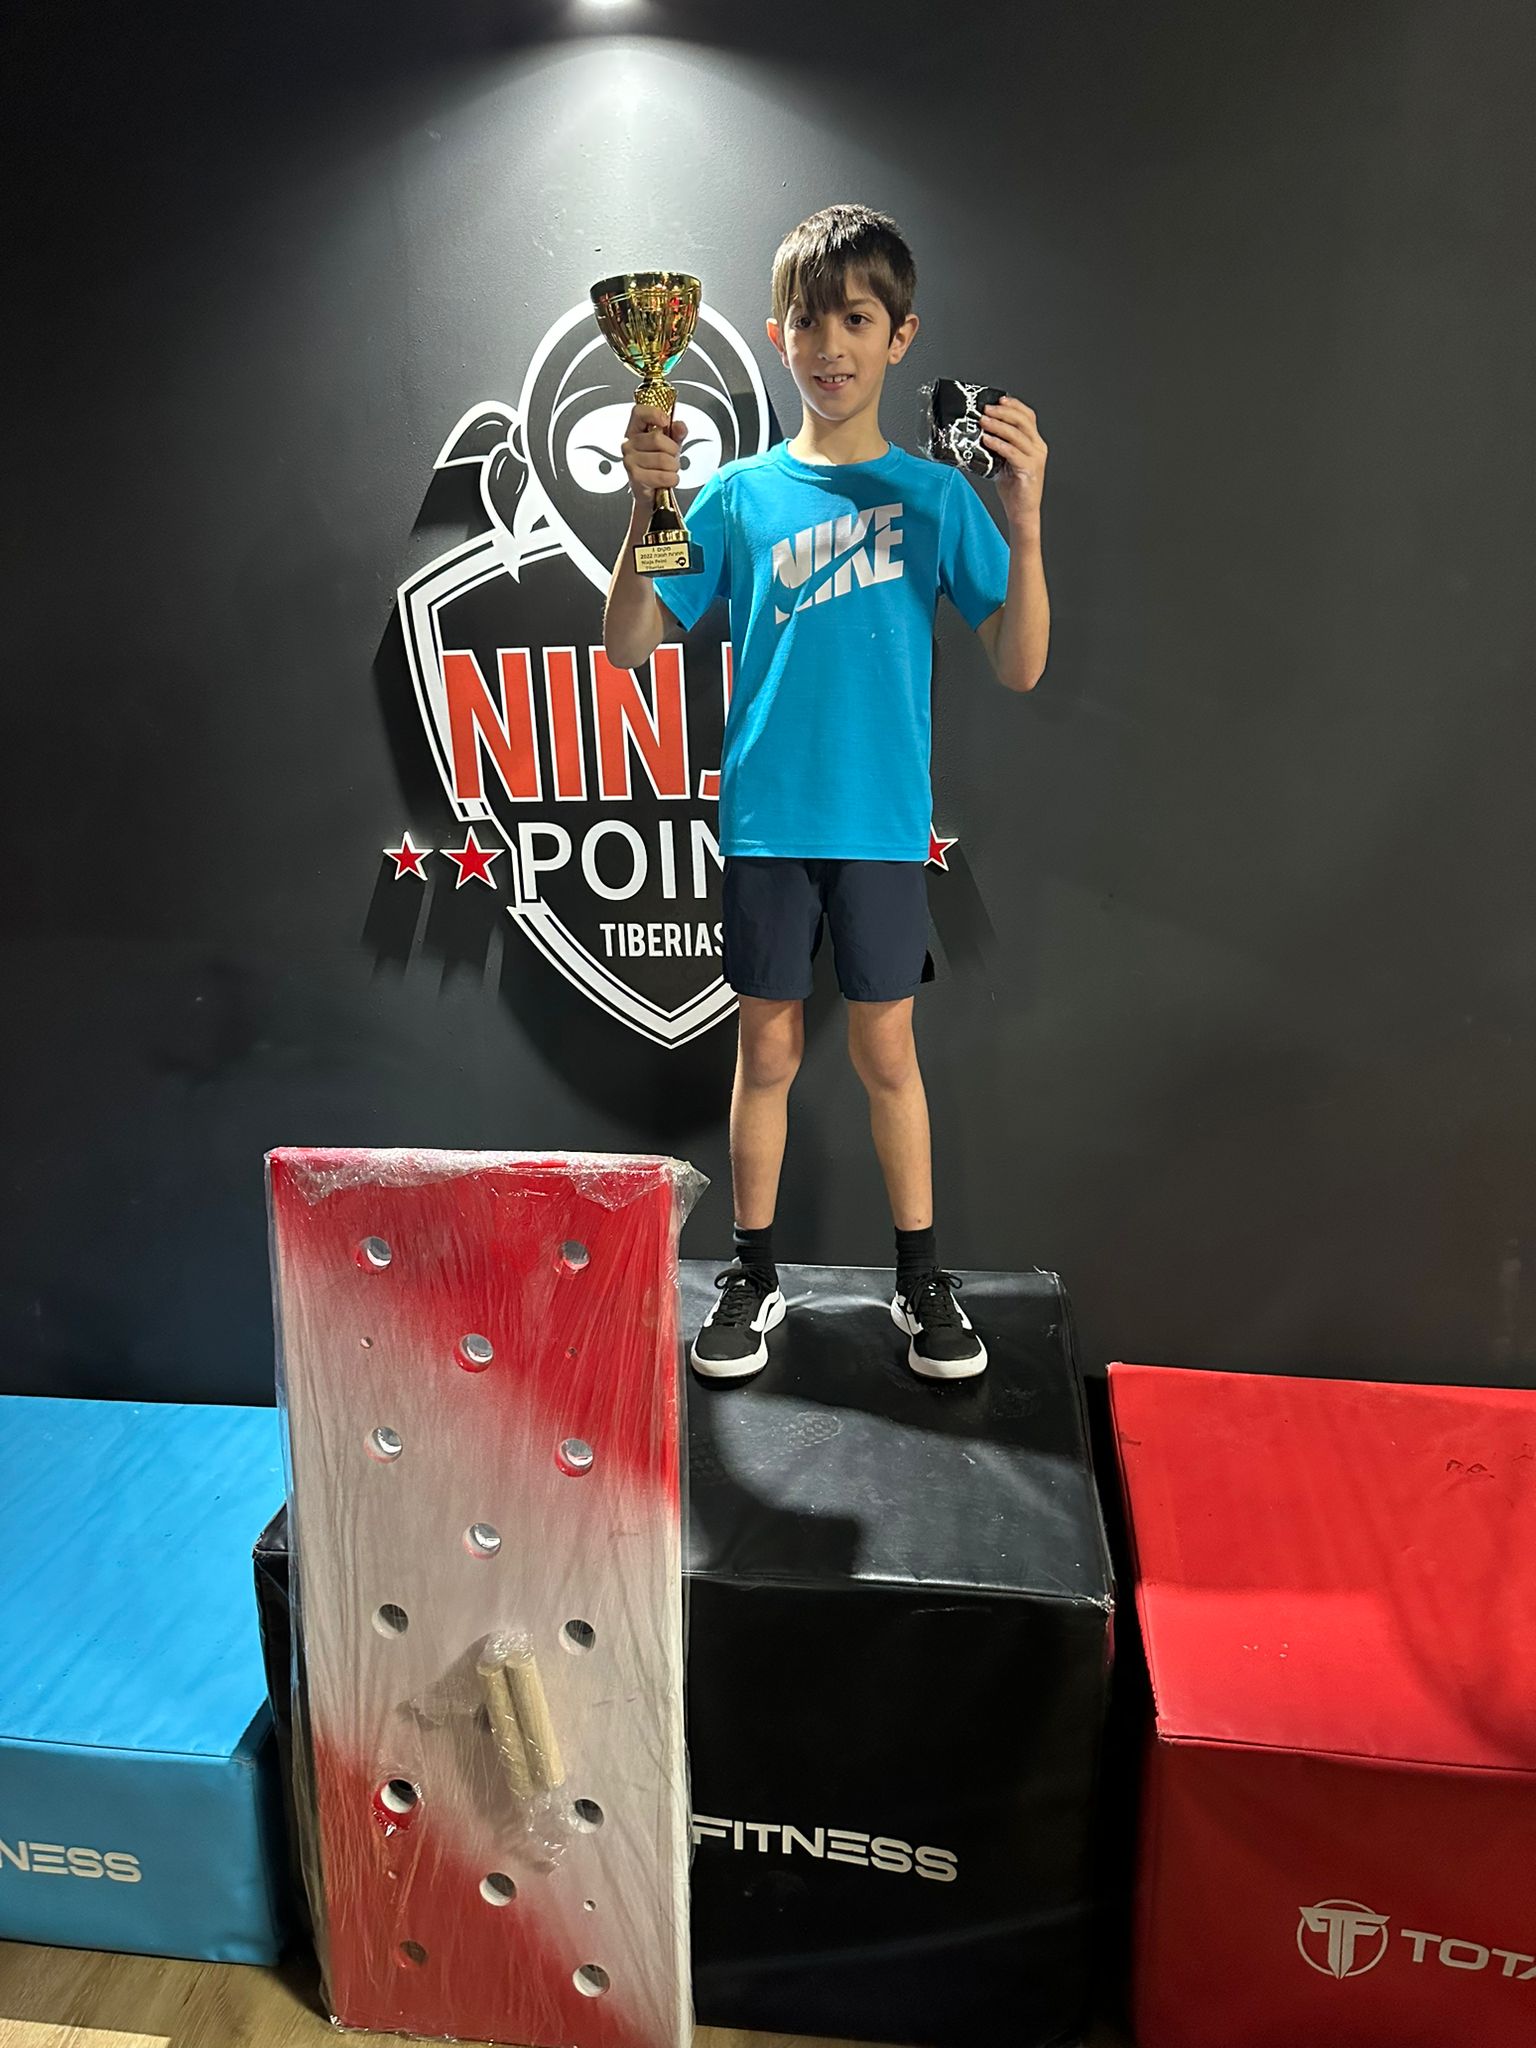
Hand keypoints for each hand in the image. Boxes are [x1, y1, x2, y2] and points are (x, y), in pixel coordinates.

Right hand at [622, 404, 684, 507]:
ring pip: (663, 459)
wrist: (651, 490)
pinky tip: (667, 479)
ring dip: (673, 467)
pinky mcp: (635, 477)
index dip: (654, 413)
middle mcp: (629, 444)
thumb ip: (677, 432)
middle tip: (672, 456)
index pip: (639, 412)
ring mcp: (630, 460)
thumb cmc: (658, 465)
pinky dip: (672, 479)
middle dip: (672, 450)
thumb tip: (679, 426)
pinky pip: (663, 476)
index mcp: (635, 430)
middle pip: (657, 438)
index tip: (666, 421)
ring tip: (669, 469)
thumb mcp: (670, 444)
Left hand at [982, 397, 1047, 527]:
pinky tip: (987, 439)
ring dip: (998, 425)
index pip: (1028, 416)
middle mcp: (1038, 448)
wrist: (1022, 511)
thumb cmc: (1014, 488)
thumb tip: (980, 432)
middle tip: (986, 410)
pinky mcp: (1029, 469)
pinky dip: (998, 444)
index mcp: (1034, 443)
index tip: (999, 400)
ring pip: (1017, 434)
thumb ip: (999, 446)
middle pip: (1023, 421)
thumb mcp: (1004, 461)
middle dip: (1003, 412)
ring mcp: (1035, 458)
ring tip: (983, 421)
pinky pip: (1012, 452)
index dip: (1014, 405)